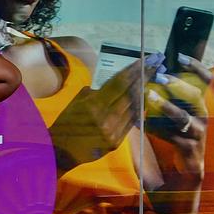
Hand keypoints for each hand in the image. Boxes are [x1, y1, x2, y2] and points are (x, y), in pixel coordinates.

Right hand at [50, 57, 159, 172]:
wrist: (60, 152)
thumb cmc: (64, 124)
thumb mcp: (74, 104)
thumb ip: (92, 94)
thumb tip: (109, 87)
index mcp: (93, 106)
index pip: (118, 84)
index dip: (131, 71)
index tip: (143, 61)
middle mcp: (106, 118)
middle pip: (129, 94)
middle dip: (142, 78)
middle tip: (154, 65)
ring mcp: (113, 132)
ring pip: (133, 108)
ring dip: (143, 92)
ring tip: (150, 79)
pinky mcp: (116, 141)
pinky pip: (130, 122)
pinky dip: (137, 109)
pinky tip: (143, 99)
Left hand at [144, 57, 210, 179]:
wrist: (184, 173)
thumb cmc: (175, 138)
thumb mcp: (173, 115)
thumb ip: (167, 97)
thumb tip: (151, 74)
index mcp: (199, 105)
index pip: (206, 81)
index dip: (196, 67)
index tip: (180, 56)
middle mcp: (202, 118)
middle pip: (194, 96)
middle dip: (176, 84)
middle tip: (159, 76)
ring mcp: (197, 135)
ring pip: (183, 117)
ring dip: (165, 106)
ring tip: (149, 97)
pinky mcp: (189, 150)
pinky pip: (172, 137)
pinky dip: (155, 128)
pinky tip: (141, 123)